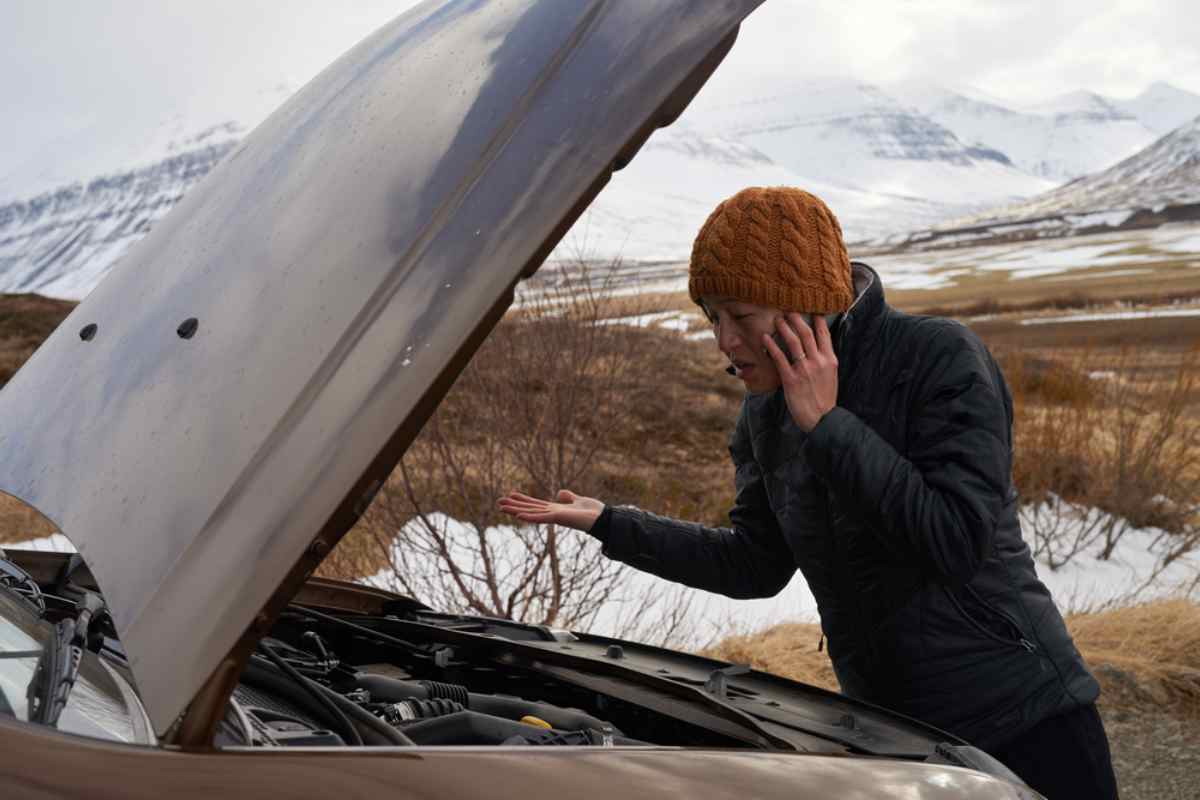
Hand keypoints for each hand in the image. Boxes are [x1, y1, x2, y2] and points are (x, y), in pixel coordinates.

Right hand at [497, 489, 604, 531]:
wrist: (602, 518)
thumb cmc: (592, 512)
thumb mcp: (578, 500)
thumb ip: (568, 497)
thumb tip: (560, 493)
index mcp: (555, 509)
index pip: (535, 504)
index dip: (523, 499)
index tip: (511, 494)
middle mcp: (552, 514)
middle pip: (529, 508)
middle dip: (514, 505)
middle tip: (499, 502)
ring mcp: (554, 517)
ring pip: (530, 512)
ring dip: (516, 510)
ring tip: (502, 507)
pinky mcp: (558, 518)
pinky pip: (541, 518)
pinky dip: (529, 517)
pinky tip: (518, 515)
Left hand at [762, 313, 837, 432]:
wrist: (822, 419)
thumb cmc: (825, 399)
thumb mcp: (831, 376)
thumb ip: (825, 361)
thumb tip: (817, 348)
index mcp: (830, 360)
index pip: (824, 334)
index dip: (817, 319)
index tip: (811, 309)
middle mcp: (818, 361)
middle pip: (806, 333)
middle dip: (797, 318)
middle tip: (789, 309)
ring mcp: (804, 369)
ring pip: (793, 341)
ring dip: (784, 327)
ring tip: (777, 319)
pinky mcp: (791, 379)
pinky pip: (780, 358)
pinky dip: (772, 346)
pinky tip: (765, 338)